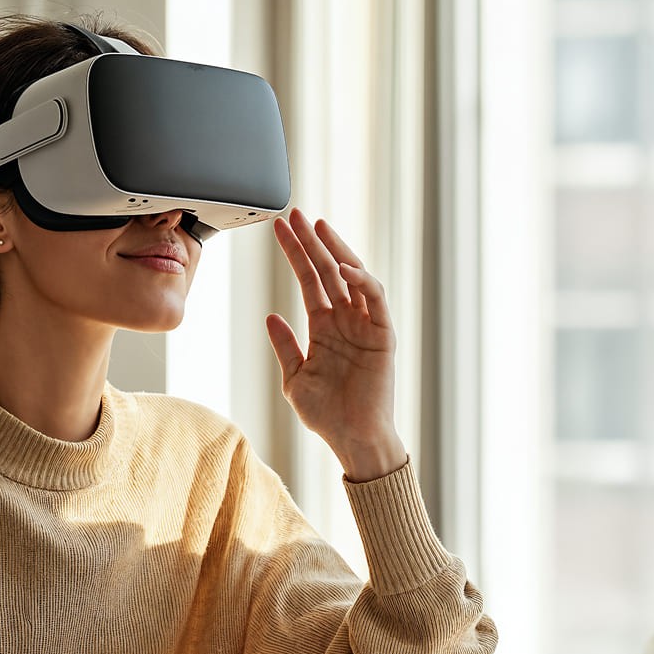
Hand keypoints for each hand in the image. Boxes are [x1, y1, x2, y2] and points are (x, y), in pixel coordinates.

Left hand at [267, 207, 398, 455]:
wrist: (352, 438)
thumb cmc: (326, 413)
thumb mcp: (295, 377)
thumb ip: (285, 346)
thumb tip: (270, 315)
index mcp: (324, 326)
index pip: (308, 280)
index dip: (294, 253)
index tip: (279, 229)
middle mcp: (345, 320)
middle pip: (328, 270)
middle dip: (312, 241)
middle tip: (296, 214)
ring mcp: (365, 325)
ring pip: (353, 277)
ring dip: (337, 251)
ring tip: (320, 228)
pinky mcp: (383, 336)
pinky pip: (375, 301)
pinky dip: (363, 281)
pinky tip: (346, 267)